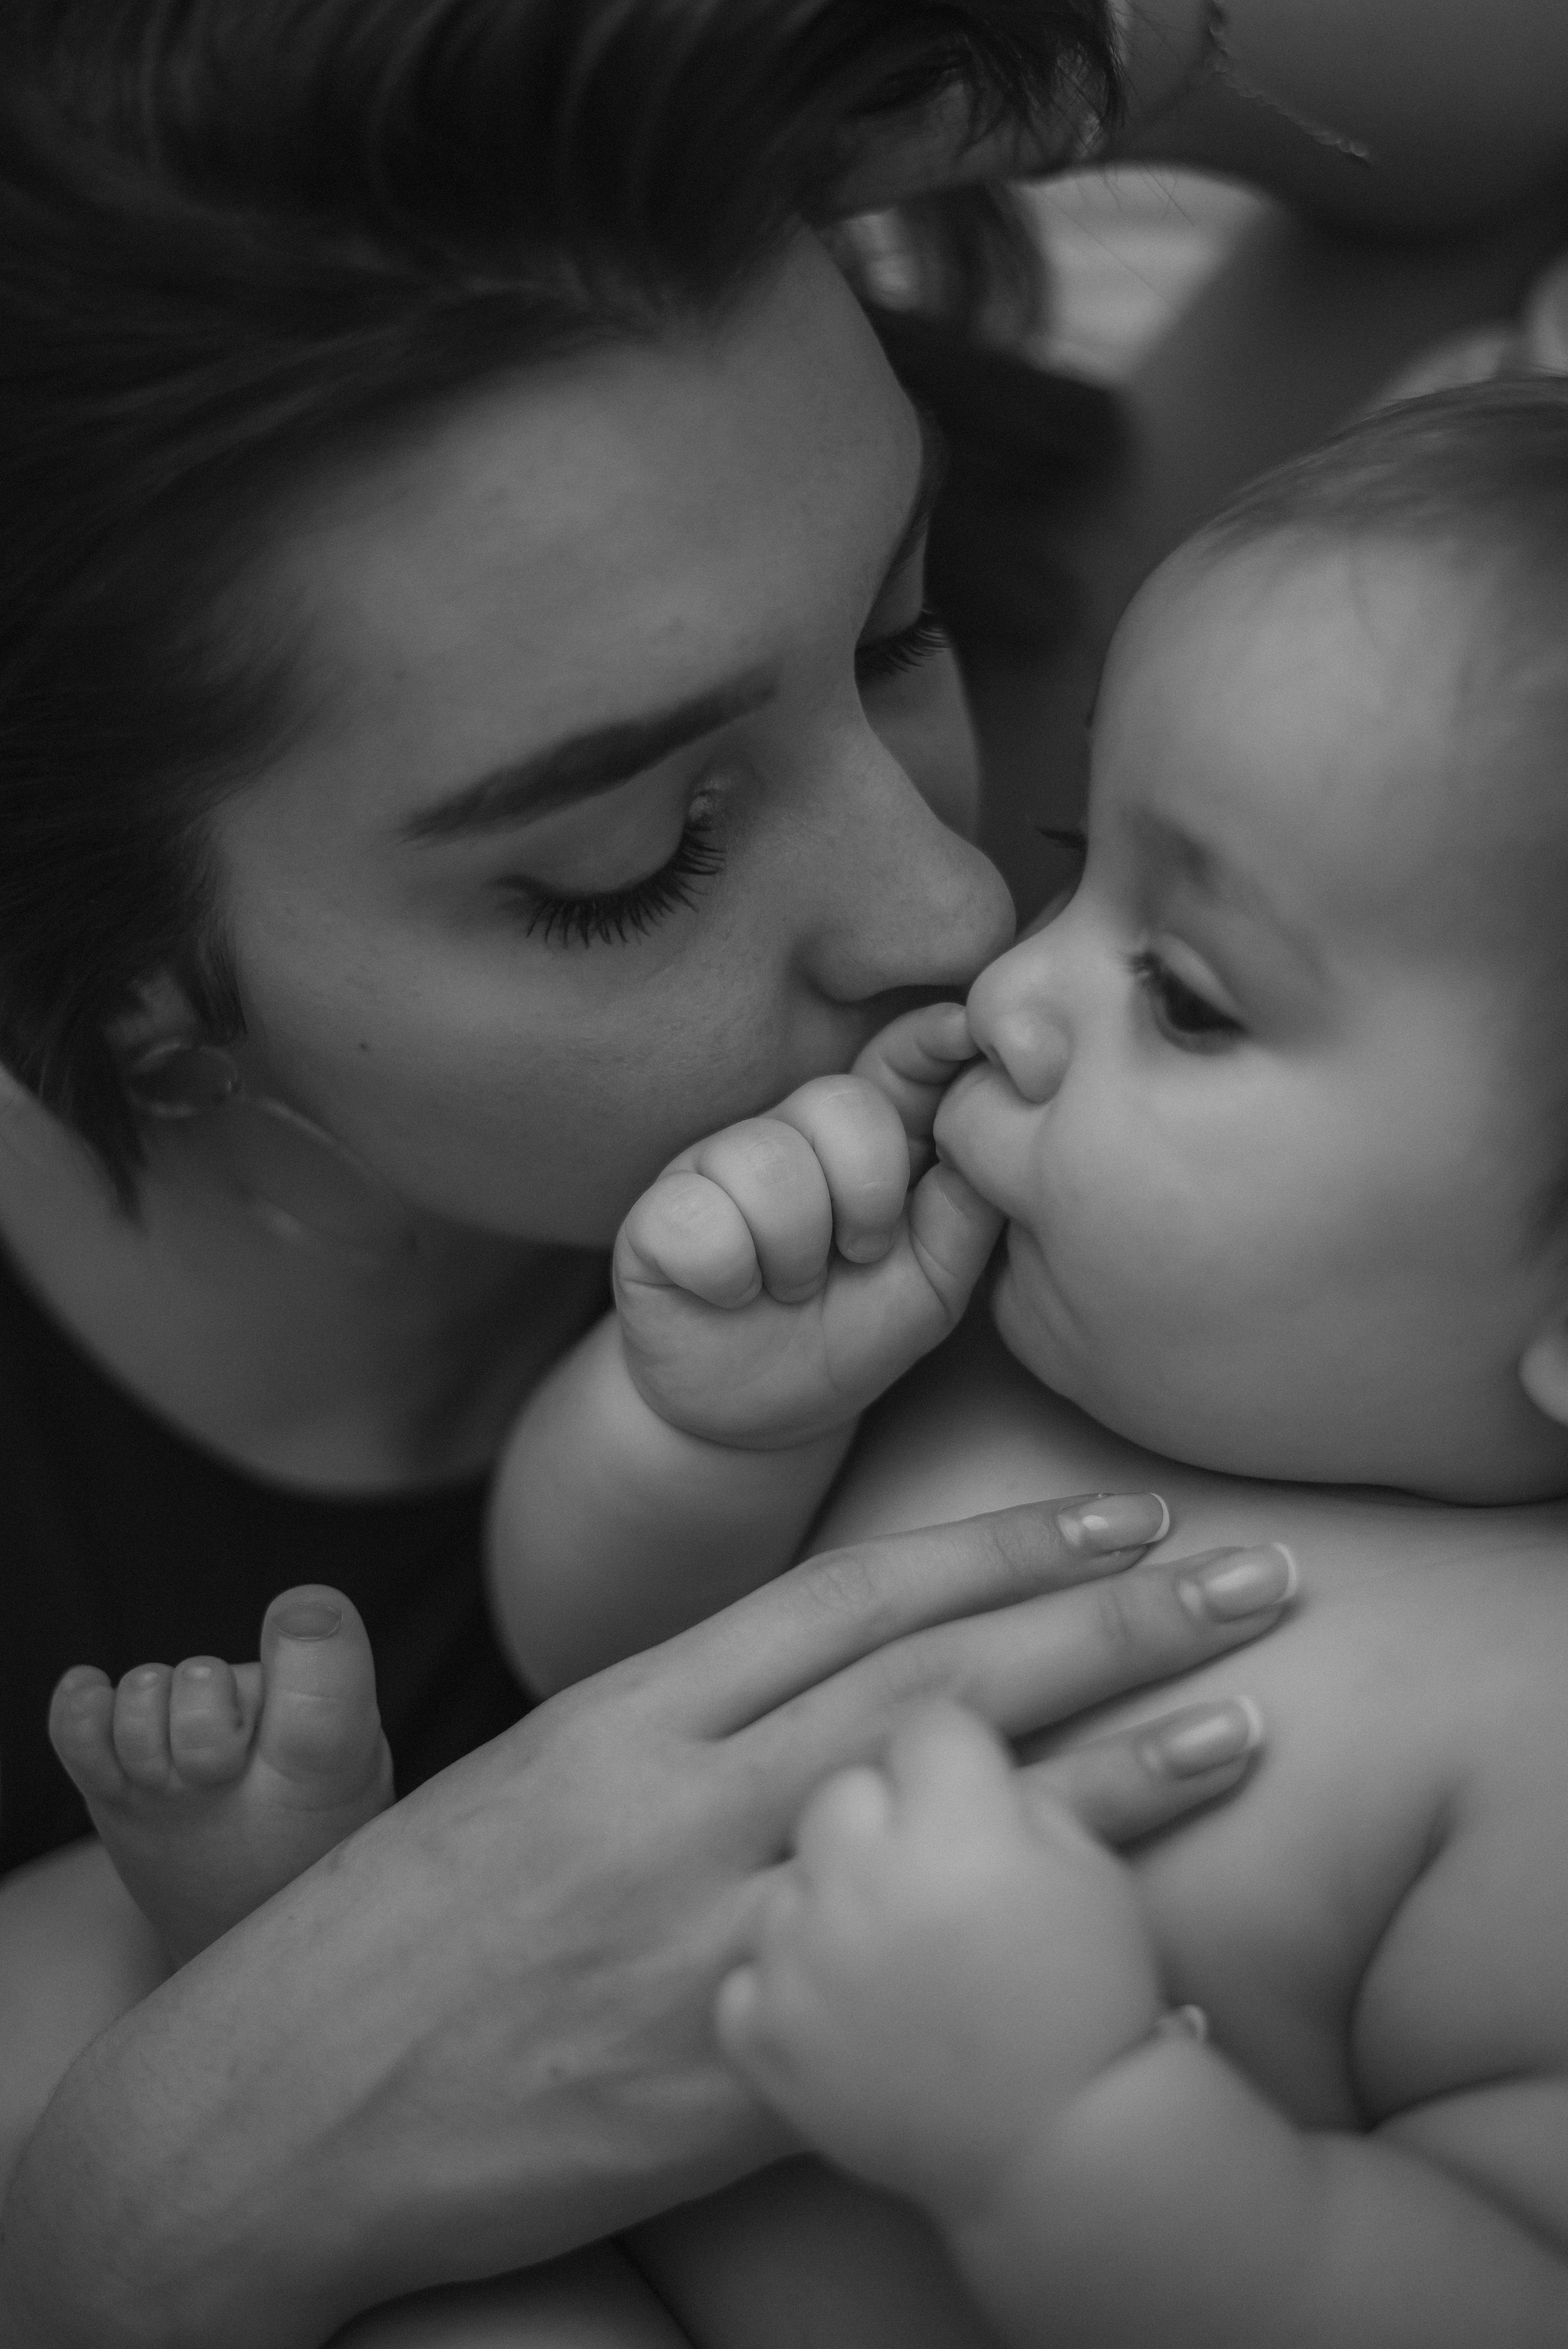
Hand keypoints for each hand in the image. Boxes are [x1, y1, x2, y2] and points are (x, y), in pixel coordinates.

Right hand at [2, 1498, 1284, 2347]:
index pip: (852, 1595)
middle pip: (933, 1679)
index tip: (1118, 1521)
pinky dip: (1031, 1968)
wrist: (282, 2099)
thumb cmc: (404, 1922)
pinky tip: (1146, 1953)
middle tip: (1243, 1575)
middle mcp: (680, 1801)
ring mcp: (709, 1937)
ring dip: (1114, 1768)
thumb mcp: (536, 1772)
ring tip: (1243, 1717)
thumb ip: (681, 1723)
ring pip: (946, 1823)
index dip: (1003, 1549)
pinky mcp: (726, 2076)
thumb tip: (829, 1686)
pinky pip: (912, 2007)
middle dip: (1104, 1619)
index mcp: (626, 1709)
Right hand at [614, 1004, 996, 1446]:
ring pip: (767, 1161)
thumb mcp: (932, 1287)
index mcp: (864, 1143)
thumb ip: (964, 1214)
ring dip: (796, 1252)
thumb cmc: (850, 1338)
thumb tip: (992, 1136)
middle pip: (838, 1101)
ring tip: (792, 1289)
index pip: (896, 1060)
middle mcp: (788, 1137)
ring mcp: (715, 1169)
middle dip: (867, 1191)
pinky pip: (697, 1217)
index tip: (966, 1032)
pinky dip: (728, 1274)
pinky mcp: (655, 1217)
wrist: (757, 1420)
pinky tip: (732, 1296)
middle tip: (859, 1256)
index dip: (928, 1041)